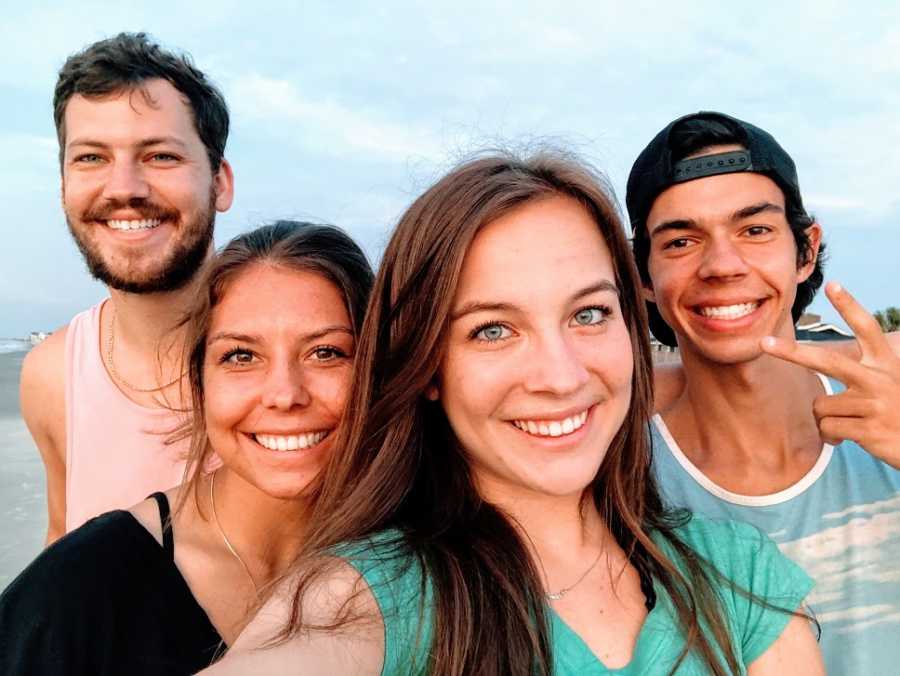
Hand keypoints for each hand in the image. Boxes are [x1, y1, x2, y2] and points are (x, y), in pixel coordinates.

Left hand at [760, 282, 899, 468]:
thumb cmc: (899, 413)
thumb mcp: (890, 384)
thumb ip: (862, 374)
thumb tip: (827, 378)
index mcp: (886, 363)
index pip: (867, 328)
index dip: (849, 306)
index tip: (833, 285)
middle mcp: (880, 379)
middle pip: (826, 361)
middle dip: (791, 352)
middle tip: (763, 342)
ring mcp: (875, 404)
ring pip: (820, 406)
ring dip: (829, 418)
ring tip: (856, 421)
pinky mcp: (869, 430)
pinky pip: (827, 428)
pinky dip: (833, 436)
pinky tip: (855, 436)